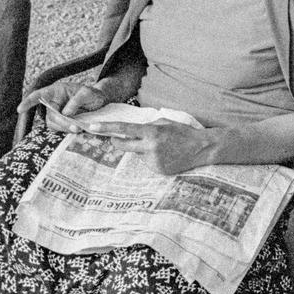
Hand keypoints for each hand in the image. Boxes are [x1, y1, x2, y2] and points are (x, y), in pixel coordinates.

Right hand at [18, 78, 109, 128]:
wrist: (101, 102)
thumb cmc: (93, 94)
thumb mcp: (88, 92)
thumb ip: (77, 100)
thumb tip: (65, 112)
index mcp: (56, 91)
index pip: (39, 95)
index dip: (28, 102)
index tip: (20, 109)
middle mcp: (54, 102)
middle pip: (49, 115)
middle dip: (61, 122)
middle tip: (75, 128)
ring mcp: (58, 113)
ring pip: (53, 124)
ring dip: (64, 128)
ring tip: (78, 129)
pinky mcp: (63, 123)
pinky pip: (59, 129)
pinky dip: (66, 131)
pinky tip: (76, 131)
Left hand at [83, 119, 211, 174]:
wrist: (201, 149)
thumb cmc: (183, 132)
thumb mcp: (164, 122)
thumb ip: (147, 126)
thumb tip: (132, 130)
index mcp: (151, 132)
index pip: (124, 129)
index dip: (106, 128)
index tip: (92, 126)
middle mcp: (150, 147)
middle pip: (123, 145)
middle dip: (116, 141)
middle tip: (114, 138)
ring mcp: (153, 161)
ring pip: (137, 154)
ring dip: (142, 150)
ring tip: (161, 147)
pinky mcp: (158, 170)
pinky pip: (147, 163)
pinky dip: (152, 158)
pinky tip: (166, 156)